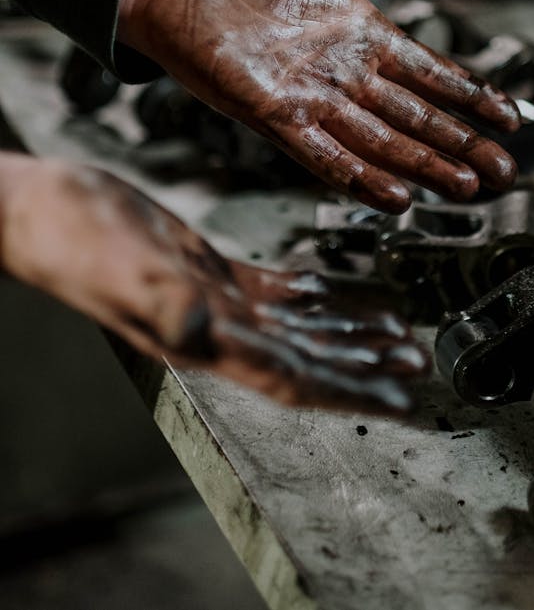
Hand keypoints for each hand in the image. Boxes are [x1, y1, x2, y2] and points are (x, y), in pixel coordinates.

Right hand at [0, 154, 429, 411]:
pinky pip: (269, 291)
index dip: (348, 392)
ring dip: (345, 331)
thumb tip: (208, 336)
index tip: (396, 400)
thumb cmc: (70, 240)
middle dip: (363, 364)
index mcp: (202, 340)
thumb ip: (167, 305)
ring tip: (392, 333)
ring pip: (295, 326)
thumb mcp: (123, 269)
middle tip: (414, 363)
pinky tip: (330, 292)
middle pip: (307, 358)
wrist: (43, 209)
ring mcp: (211, 300)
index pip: (292, 378)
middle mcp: (215, 329)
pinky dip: (306, 294)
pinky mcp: (205, 269)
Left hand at [118, 0, 520, 212]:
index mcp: (360, 32)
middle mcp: (343, 72)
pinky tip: (395, 197)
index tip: (509, 118)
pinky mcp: (274, 114)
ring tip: (465, 188)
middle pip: (417, 116)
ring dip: (423, 166)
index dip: (470, 95)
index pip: (429, 71)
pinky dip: (359, 176)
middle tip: (504, 174)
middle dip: (462, 145)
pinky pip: (323, 153)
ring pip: (381, 141)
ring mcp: (311, 97)